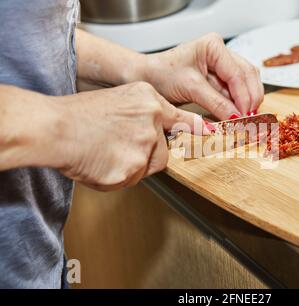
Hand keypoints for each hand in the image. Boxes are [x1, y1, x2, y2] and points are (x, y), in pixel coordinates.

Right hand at [54, 82, 200, 190]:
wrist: (56, 128)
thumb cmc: (79, 115)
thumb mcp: (118, 100)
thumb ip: (143, 115)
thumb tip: (157, 132)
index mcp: (149, 100)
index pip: (182, 119)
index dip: (196, 129)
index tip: (211, 134)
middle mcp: (152, 120)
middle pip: (162, 150)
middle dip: (145, 154)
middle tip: (119, 147)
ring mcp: (144, 145)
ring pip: (148, 166)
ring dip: (132, 166)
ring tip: (107, 153)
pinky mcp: (133, 169)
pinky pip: (131, 180)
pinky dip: (117, 177)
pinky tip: (101, 163)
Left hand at [143, 33, 264, 119]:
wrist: (146, 78)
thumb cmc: (162, 75)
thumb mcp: (190, 88)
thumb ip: (216, 102)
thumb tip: (236, 117)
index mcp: (214, 46)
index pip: (237, 73)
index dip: (244, 96)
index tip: (245, 116)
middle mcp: (221, 52)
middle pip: (247, 75)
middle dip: (250, 98)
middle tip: (250, 119)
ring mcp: (222, 65)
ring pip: (246, 82)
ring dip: (248, 101)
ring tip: (247, 119)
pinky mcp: (220, 78)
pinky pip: (236, 90)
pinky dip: (240, 103)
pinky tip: (240, 114)